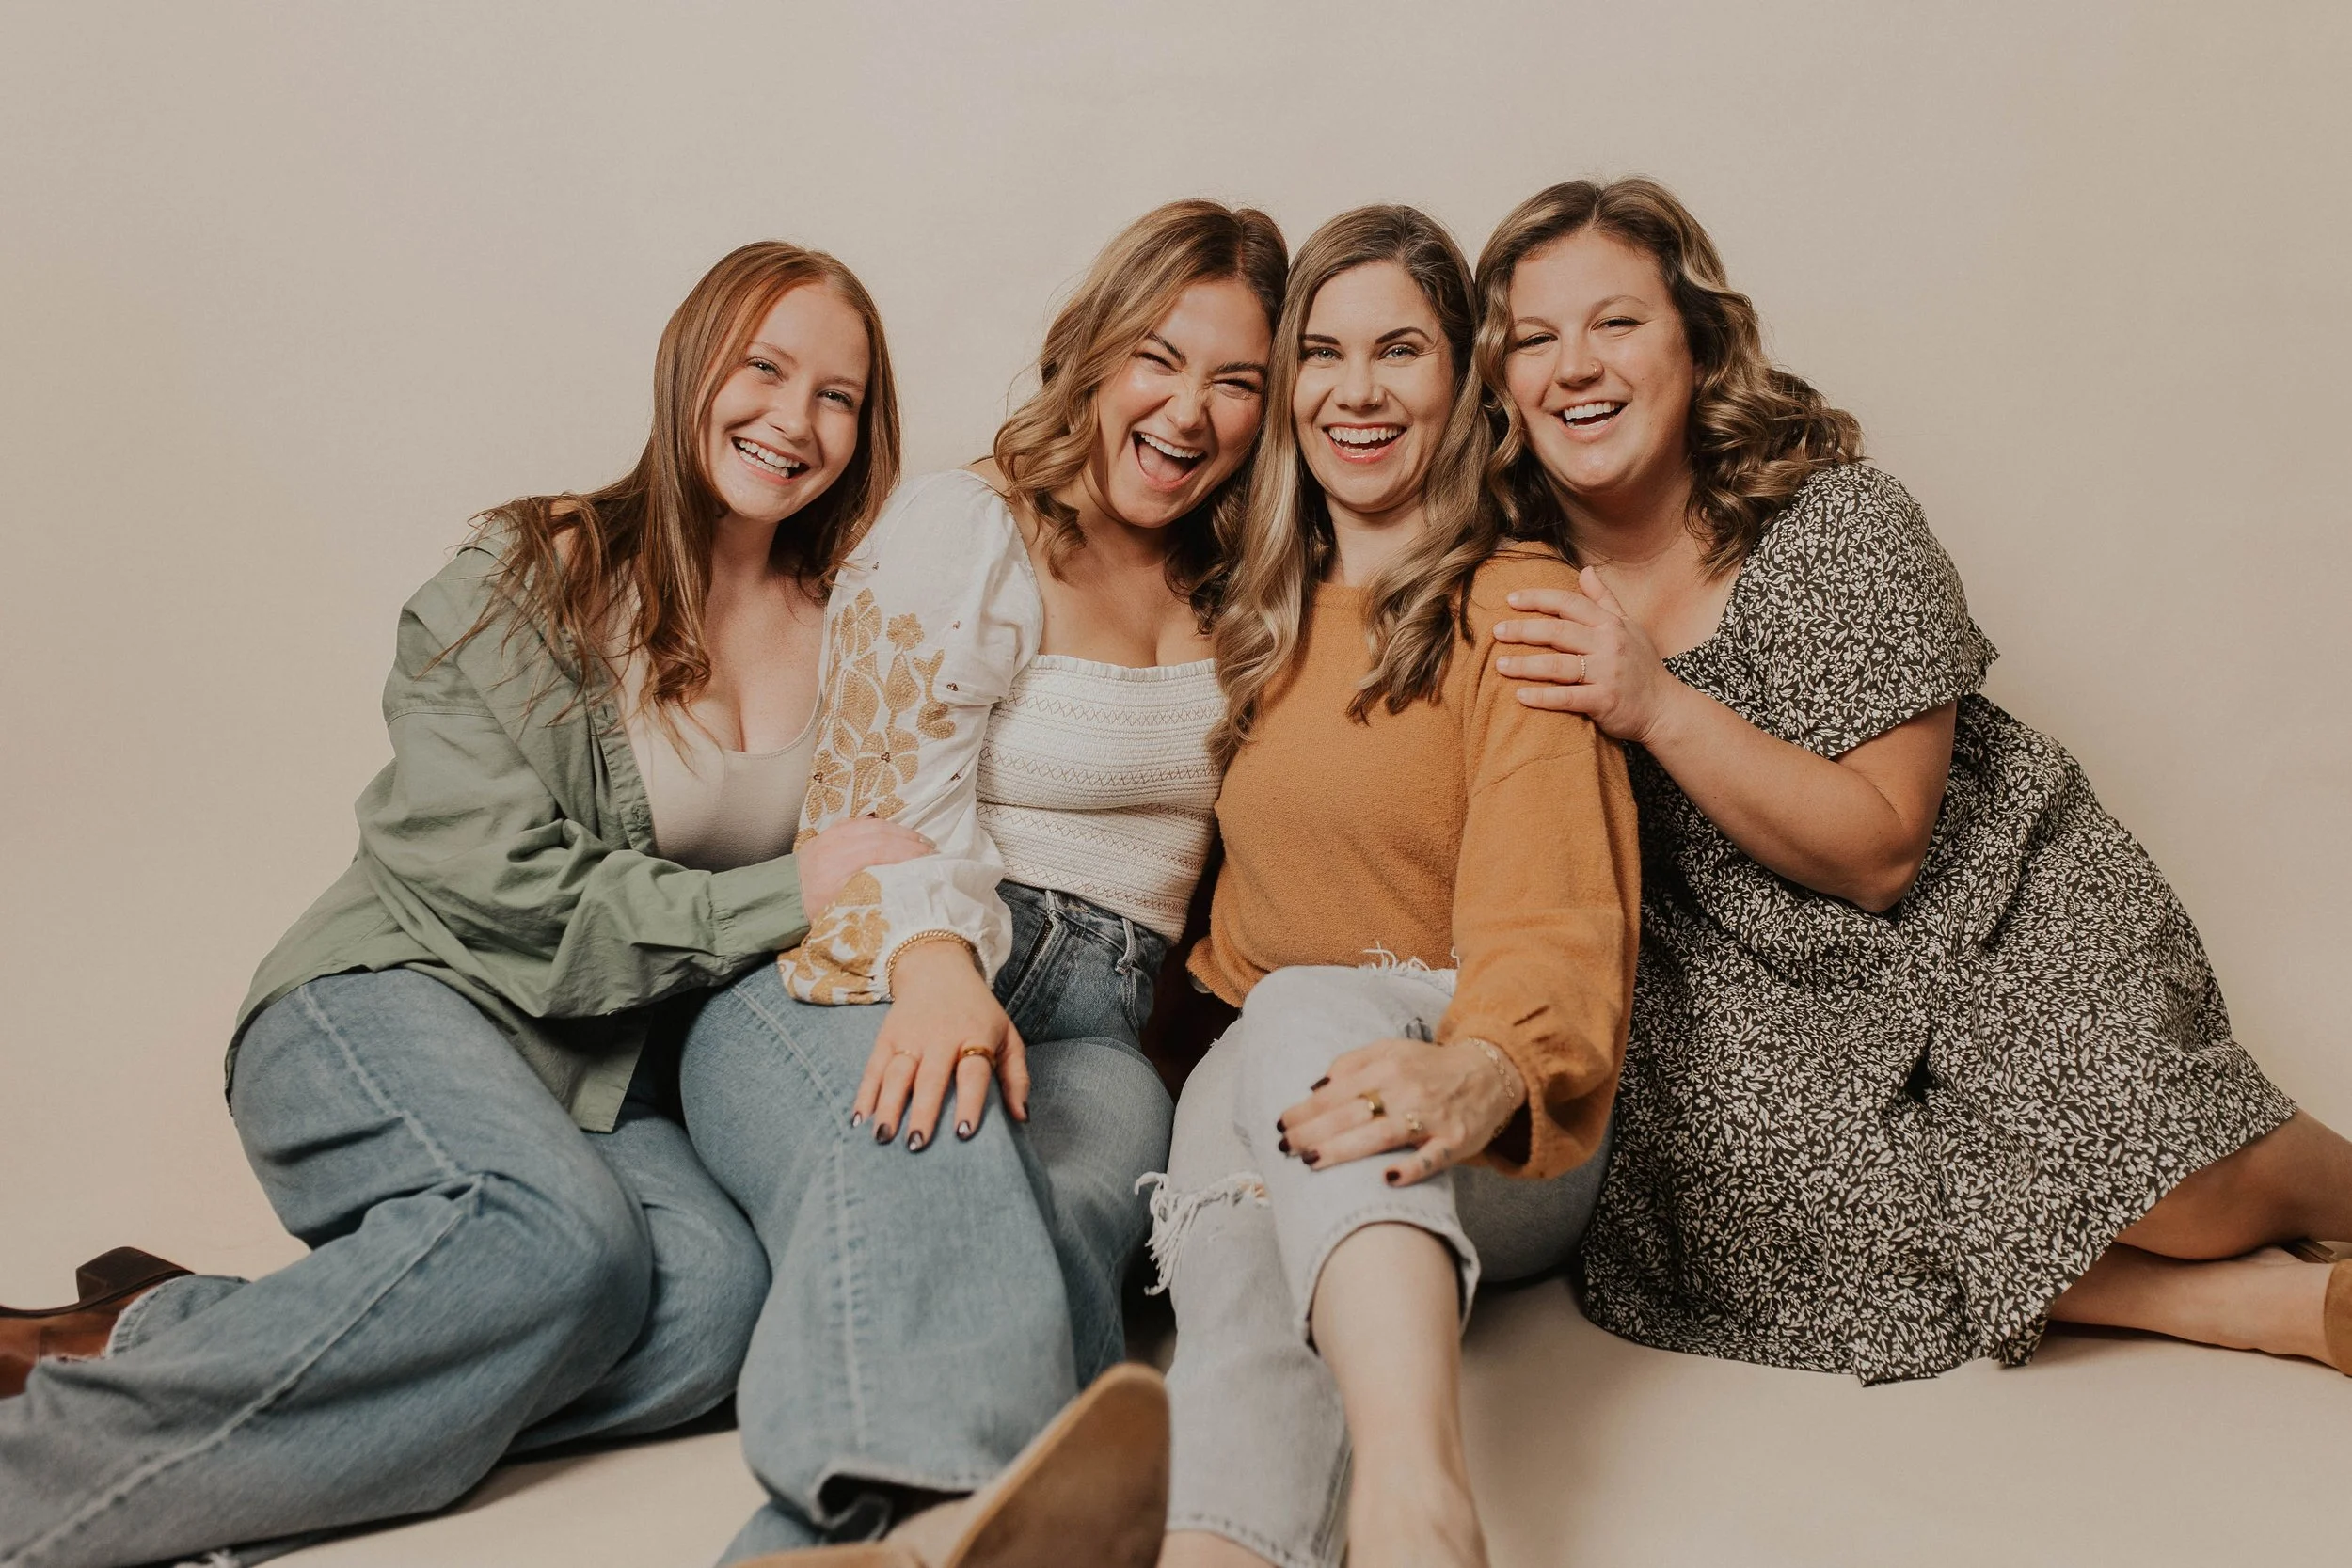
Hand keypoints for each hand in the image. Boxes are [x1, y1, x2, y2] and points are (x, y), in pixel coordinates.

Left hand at [796, 815, 932, 913]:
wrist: (786, 892)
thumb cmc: (815, 908)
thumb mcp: (838, 911)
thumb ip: (863, 897)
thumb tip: (896, 892)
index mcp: (836, 869)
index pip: (878, 852)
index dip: (905, 853)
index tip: (926, 860)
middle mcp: (835, 846)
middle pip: (880, 835)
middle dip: (910, 841)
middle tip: (931, 852)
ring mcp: (833, 834)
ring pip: (874, 825)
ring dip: (902, 832)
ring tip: (921, 842)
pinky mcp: (833, 829)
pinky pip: (864, 822)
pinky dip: (886, 826)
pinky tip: (900, 833)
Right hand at [854, 939, 1029, 1150]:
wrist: (937, 968)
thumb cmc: (978, 1012)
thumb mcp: (1006, 1035)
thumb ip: (1016, 1076)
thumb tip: (1022, 1118)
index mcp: (975, 1036)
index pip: (972, 1072)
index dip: (969, 1102)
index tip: (964, 1133)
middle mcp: (940, 1037)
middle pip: (930, 1077)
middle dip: (922, 1111)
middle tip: (917, 1144)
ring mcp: (910, 1037)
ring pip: (897, 1074)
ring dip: (888, 1106)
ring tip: (882, 1137)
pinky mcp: (887, 1037)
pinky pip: (874, 1068)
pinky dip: (865, 1093)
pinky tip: (860, 1119)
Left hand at [1275, 1036, 1525, 1187]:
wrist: (1490, 1073)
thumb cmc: (1430, 1067)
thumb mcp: (1391, 1050)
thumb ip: (1351, 1063)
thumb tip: (1315, 1088)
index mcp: (1388, 1066)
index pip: (1337, 1091)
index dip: (1307, 1109)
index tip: (1282, 1124)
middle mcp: (1407, 1089)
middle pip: (1352, 1113)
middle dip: (1314, 1131)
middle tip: (1285, 1147)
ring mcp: (1432, 1117)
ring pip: (1382, 1135)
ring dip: (1344, 1149)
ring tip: (1312, 1160)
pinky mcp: (1455, 1141)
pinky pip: (1432, 1158)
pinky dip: (1412, 1168)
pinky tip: (1387, 1178)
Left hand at [1494, 567, 1678, 744]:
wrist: (1665, 708)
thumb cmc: (1642, 667)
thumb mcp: (1629, 627)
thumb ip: (1604, 600)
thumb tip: (1586, 571)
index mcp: (1611, 624)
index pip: (1569, 604)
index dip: (1538, 599)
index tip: (1510, 599)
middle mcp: (1609, 644)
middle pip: (1558, 632)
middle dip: (1524, 630)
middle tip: (1496, 632)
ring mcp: (1607, 673)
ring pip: (1558, 665)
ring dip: (1526, 665)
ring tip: (1500, 665)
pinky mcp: (1605, 701)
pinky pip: (1567, 697)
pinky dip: (1542, 697)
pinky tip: (1520, 696)